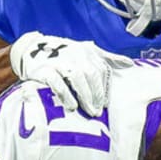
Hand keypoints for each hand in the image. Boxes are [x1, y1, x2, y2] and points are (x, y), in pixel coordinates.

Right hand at [9, 32, 131, 116]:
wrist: (30, 48)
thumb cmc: (63, 53)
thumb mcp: (85, 52)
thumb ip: (106, 58)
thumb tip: (129, 64)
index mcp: (86, 50)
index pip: (101, 70)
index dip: (105, 88)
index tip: (106, 104)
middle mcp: (74, 54)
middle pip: (91, 75)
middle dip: (97, 94)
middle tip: (98, 111)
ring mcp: (59, 60)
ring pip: (77, 78)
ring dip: (85, 96)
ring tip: (89, 111)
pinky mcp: (44, 69)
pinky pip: (58, 83)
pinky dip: (66, 95)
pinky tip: (72, 106)